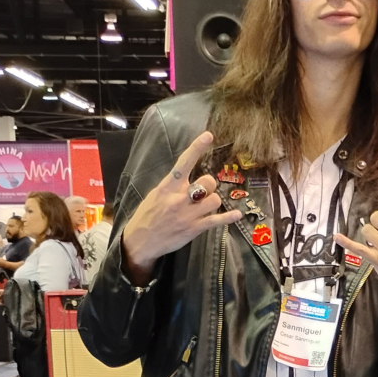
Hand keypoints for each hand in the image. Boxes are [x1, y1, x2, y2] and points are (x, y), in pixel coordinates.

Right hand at [121, 132, 241, 285]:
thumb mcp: (156, 194)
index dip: (196, 148)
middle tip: (204, 192)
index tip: (208, 136)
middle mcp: (179, 198)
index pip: (184, 162)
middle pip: (207, 182)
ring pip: (214, 200)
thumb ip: (174, 185)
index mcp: (168, 186)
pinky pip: (216, 221)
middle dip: (209, 185)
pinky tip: (237, 214)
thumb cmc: (148, 215)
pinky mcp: (194, 229)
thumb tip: (190, 177)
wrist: (140, 241)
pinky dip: (228, 217)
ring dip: (213, 201)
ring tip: (206, 207)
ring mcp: (187, 214)